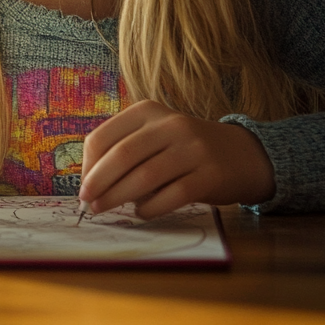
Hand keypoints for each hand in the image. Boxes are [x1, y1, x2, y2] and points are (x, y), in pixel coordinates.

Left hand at [78, 100, 275, 219]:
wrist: (241, 154)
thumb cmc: (183, 149)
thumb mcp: (153, 135)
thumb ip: (124, 150)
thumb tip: (89, 183)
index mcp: (147, 111)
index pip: (103, 137)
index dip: (88, 165)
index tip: (83, 185)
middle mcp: (170, 125)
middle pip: (121, 156)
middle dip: (98, 183)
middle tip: (87, 203)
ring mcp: (193, 148)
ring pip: (144, 177)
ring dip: (118, 198)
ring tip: (105, 209)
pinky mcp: (209, 174)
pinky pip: (171, 196)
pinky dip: (150, 208)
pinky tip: (140, 213)